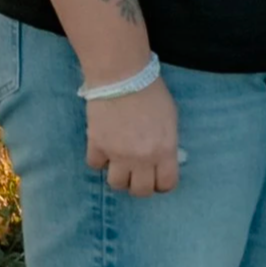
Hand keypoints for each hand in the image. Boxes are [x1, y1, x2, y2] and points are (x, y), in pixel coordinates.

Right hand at [86, 76, 179, 194]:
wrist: (122, 75)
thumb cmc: (151, 92)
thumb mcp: (170, 119)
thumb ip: (167, 142)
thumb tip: (163, 156)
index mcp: (165, 150)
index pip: (166, 184)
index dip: (162, 184)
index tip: (158, 180)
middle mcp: (142, 158)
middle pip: (140, 191)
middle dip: (140, 185)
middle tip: (137, 175)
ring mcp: (117, 154)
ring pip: (116, 184)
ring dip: (118, 176)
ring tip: (119, 165)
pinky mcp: (97, 145)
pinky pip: (95, 165)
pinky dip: (99, 160)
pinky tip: (103, 149)